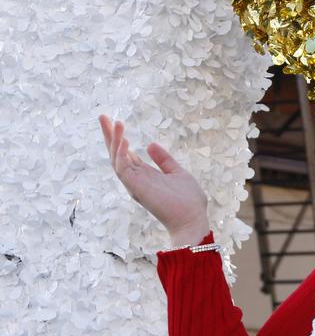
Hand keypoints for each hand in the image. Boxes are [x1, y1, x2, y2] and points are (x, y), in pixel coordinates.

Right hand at [98, 114, 209, 244]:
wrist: (192, 219)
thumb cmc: (188, 200)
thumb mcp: (177, 173)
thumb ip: (164, 160)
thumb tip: (150, 144)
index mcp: (145, 175)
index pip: (127, 154)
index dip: (119, 138)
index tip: (114, 121)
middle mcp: (136, 179)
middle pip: (117, 153)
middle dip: (109, 135)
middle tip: (102, 116)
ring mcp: (134, 183)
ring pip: (117, 158)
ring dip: (115, 140)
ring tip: (115, 122)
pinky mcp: (136, 187)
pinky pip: (122, 168)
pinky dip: (121, 153)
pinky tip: (125, 140)